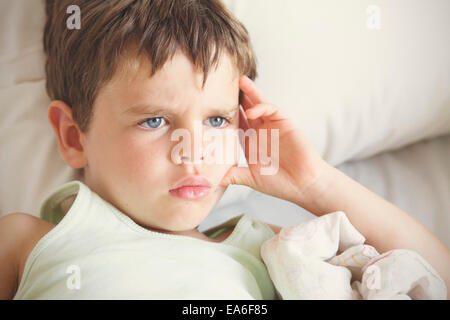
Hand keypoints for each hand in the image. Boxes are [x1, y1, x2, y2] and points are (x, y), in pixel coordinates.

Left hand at [221, 75, 330, 204]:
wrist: (303, 185)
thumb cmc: (280, 184)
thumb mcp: (250, 179)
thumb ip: (232, 175)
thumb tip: (211, 179)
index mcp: (250, 143)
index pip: (235, 125)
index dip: (225, 116)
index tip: (210, 107)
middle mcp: (261, 132)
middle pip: (246, 110)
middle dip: (236, 98)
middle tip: (224, 85)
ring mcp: (273, 126)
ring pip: (259, 104)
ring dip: (250, 93)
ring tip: (240, 81)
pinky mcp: (285, 123)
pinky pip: (272, 109)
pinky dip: (261, 107)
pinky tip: (252, 110)